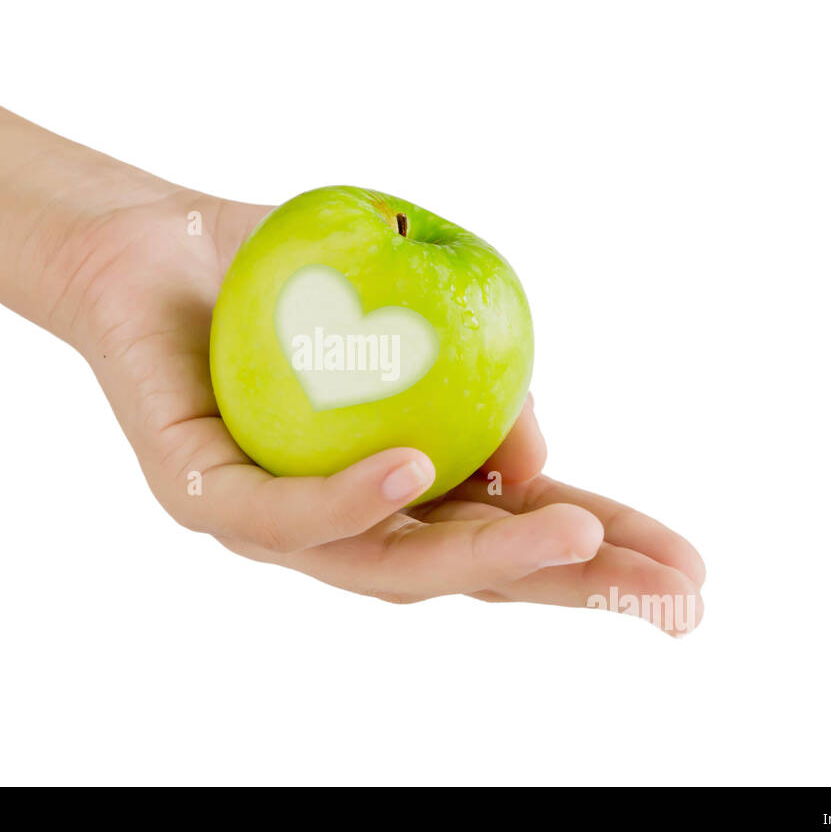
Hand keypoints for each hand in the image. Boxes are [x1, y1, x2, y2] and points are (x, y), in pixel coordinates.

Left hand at [38, 179, 705, 633]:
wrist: (142, 240)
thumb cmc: (278, 275)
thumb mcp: (412, 305)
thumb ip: (481, 377)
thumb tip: (536, 466)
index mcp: (395, 488)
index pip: (508, 536)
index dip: (600, 557)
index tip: (688, 571)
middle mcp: (337, 522)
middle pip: (463, 575)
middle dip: (571, 586)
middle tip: (670, 591)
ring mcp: (268, 522)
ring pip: (382, 564)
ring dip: (482, 558)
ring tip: (577, 539)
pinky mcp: (199, 496)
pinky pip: (279, 513)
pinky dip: (352, 499)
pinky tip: (420, 471)